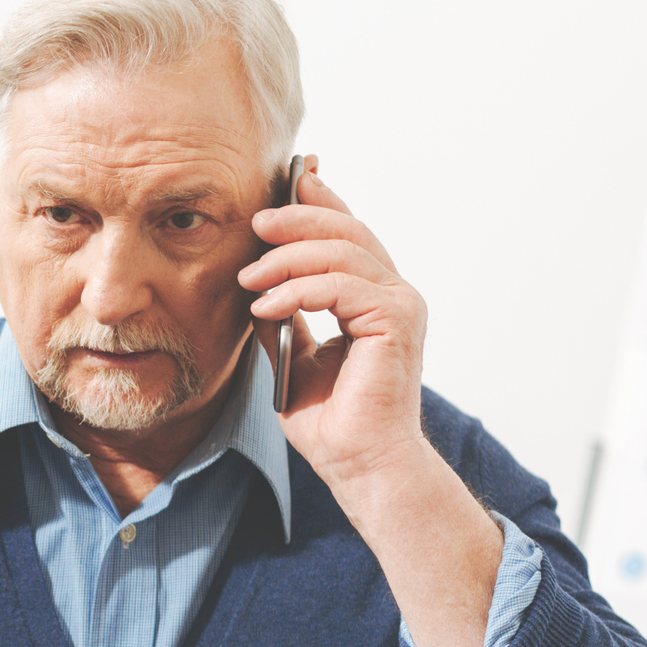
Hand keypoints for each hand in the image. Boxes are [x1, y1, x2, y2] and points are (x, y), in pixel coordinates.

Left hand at [240, 161, 500, 646]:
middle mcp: (394, 294)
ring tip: (246, 279)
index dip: (318, 204)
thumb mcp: (293, 359)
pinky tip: (264, 305)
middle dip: (298, 220)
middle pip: (347, 231)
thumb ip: (283, 321)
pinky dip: (298, 290)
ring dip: (287, 259)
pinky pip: (342, 286)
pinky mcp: (396, 321)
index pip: (347, 236)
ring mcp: (399, 305)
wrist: (357, 465)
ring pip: (343, 253)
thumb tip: (254, 290)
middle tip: (254, 223)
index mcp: (374, 298)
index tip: (285, 182)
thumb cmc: (329, 422)